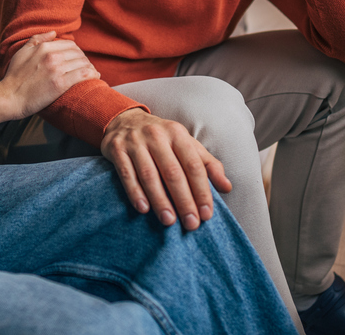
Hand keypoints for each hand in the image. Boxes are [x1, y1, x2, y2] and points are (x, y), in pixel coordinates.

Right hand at [0, 32, 99, 119]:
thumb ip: (37, 39)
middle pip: (78, 53)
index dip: (77, 52)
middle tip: (86, 67)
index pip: (70, 44)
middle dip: (84, 59)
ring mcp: (56, 69)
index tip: (78, 59)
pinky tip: (95, 77)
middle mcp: (51, 55)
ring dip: (90, 67)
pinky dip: (92, 74)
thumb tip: (53, 32)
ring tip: (92, 73)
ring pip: (83, 62)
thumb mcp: (22, 52)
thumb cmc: (14, 77)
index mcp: (44, 47)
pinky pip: (83, 74)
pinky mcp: (60, 83)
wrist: (9, 97)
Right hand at [100, 108, 231, 230]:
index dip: (201, 190)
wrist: (124, 120)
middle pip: (173, 172)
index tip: (206, 214)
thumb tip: (227, 187)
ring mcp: (135, 142)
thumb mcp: (186, 145)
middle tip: (191, 224)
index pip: (193, 165)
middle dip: (183, 200)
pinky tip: (143, 209)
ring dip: (160, 200)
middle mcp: (157, 136)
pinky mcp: (117, 150)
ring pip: (149, 175)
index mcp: (178, 134)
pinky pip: (127, 174)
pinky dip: (135, 192)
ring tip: (169, 221)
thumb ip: (208, 165)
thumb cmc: (162, 139)